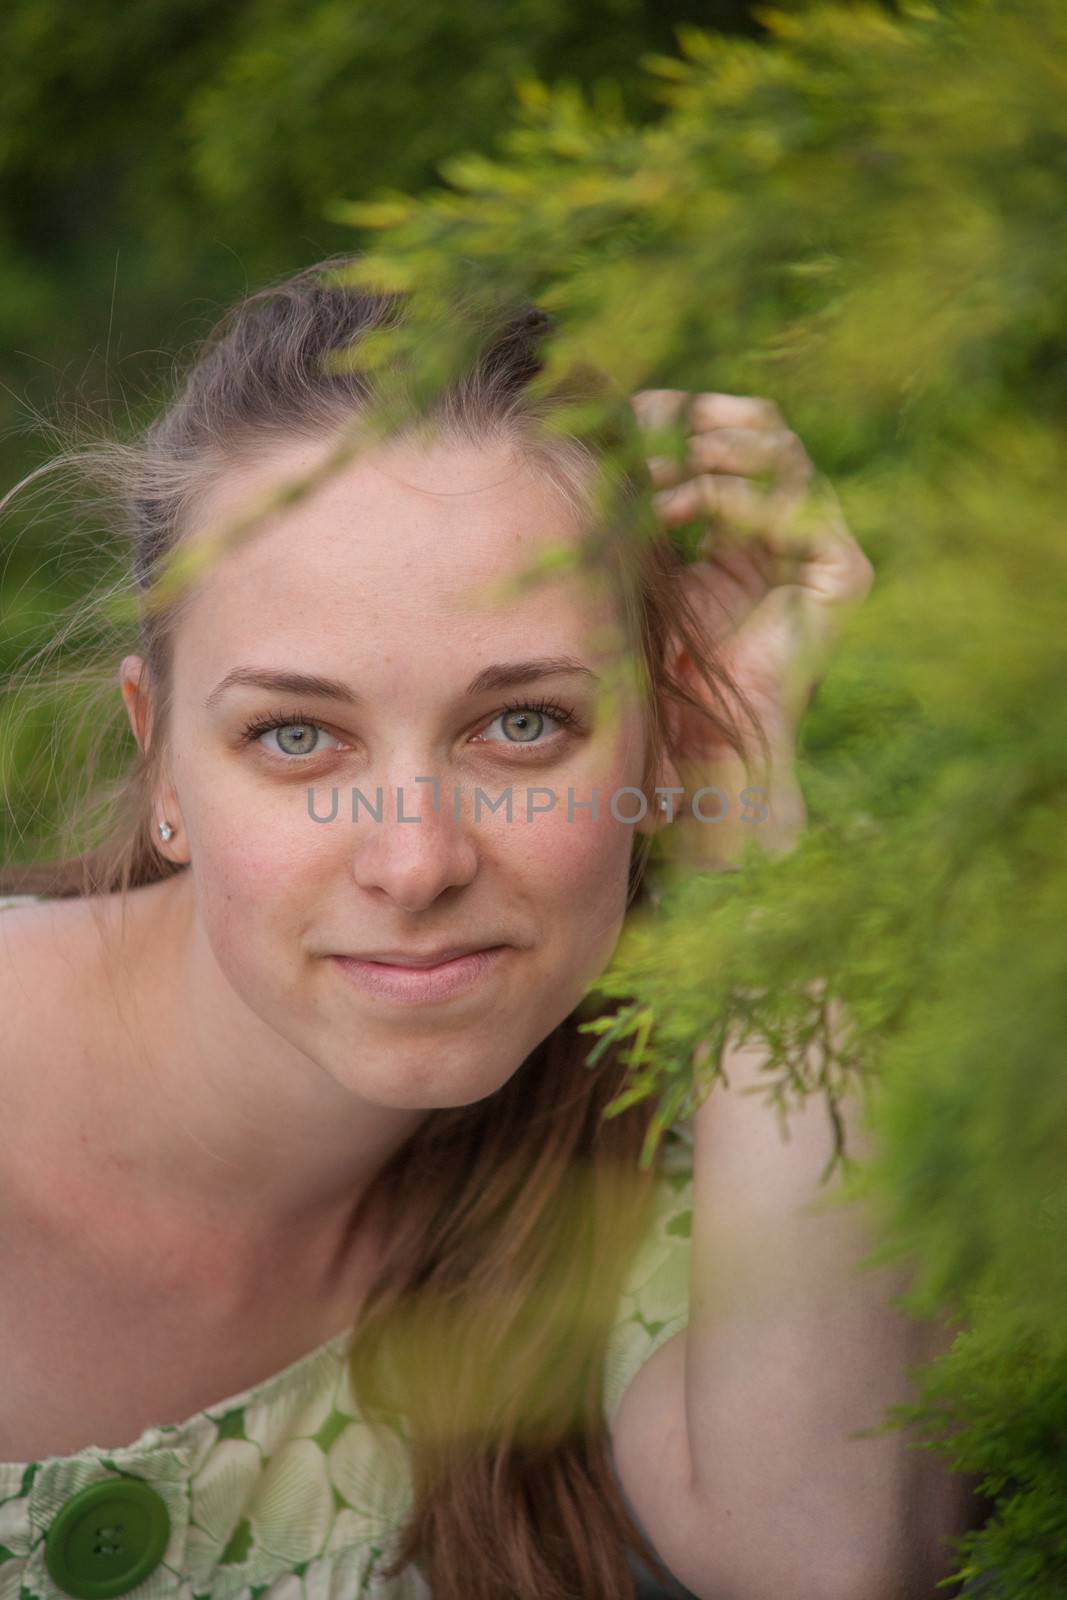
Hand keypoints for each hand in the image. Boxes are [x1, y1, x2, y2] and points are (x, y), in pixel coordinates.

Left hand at [630, 389, 874, 763]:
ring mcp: (824, 544)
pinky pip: (792, 506)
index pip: (730, 430)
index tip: (624, 410)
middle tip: (641, 432)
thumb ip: (647, 493)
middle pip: (763, 426)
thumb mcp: (647, 556)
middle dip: (697, 420)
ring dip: (707, 452)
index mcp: (751, 516)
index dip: (681, 412)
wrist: (696, 734)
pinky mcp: (845, 572)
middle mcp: (795, 522)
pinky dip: (729, 496)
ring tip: (651, 474)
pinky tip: (673, 510)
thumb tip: (605, 422)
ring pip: (780, 452)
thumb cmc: (662, 655)